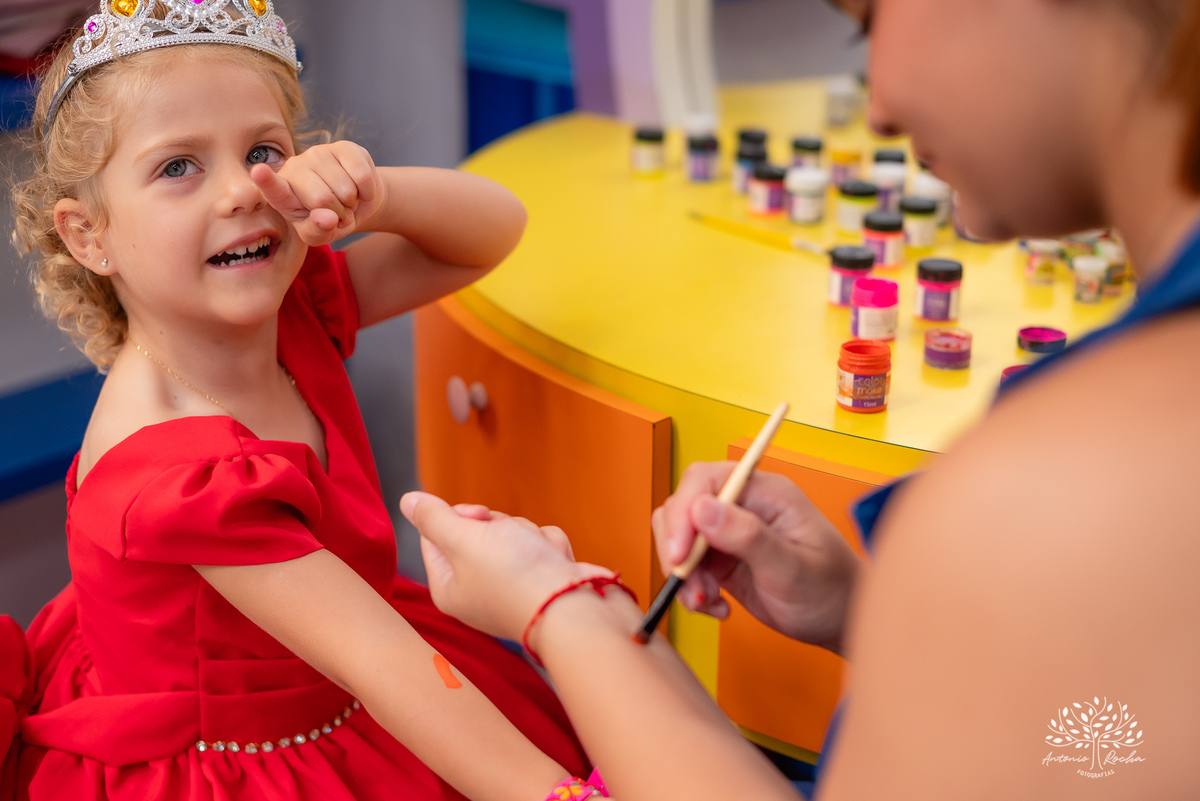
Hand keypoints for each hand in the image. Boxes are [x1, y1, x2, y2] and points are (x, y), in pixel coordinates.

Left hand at [251, 141, 385, 246]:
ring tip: (346, 200)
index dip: (266, 180)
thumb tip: (327, 219)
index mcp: (282, 194)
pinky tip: (359, 189)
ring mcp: (318, 154)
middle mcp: (295, 168)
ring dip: (352, 204)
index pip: (273, 188)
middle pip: (322, 199)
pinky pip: (362, 176)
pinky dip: (368, 192)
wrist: (357, 201)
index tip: (258, 171)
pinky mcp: (345, 147)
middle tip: (336, 212)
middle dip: (338, 214)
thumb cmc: (330, 220)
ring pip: (345, 189)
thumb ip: (317, 232)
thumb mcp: (320, 234)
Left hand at [400, 492, 612, 641]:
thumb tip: (408, 501)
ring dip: (529, 535)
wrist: (575, 608)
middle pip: (478, 530)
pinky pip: (541, 545)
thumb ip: (434, 517)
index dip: (458, 516)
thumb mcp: (465, 538)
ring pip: (514, 533)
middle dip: (500, 527)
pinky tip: (556, 565)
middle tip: (510, 541)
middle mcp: (477, 590)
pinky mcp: (543, 580)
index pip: (436, 535)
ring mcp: (513, 586)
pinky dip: (551, 549)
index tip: (478, 517)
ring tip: (539, 558)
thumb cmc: (515, 575)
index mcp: (448, 587)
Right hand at [652, 463, 861, 654]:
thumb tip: (703, 508)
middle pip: (684, 506)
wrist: (840, 620)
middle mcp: (744, 504)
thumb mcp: (792, 568)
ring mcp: (730, 530)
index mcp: (766, 492)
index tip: (680, 553)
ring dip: (683, 574)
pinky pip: (687, 564)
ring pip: (679, 537)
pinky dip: (690, 589)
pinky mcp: (721, 556)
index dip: (684, 512)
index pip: (706, 480)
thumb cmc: (831, 590)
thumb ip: (748, 536)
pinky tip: (717, 607)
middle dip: (679, 549)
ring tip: (708, 602)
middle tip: (690, 587)